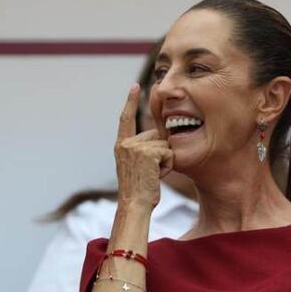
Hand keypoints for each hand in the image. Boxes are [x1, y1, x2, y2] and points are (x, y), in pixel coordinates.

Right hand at [115, 84, 172, 207]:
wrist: (134, 205)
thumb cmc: (139, 190)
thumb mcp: (137, 166)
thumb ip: (143, 149)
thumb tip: (161, 135)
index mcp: (121, 145)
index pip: (126, 118)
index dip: (131, 101)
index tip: (136, 86)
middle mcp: (126, 143)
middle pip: (156, 135)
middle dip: (161, 152)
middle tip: (151, 173)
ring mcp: (136, 147)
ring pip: (165, 145)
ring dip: (166, 162)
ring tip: (153, 176)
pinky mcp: (147, 153)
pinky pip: (169, 153)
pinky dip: (169, 166)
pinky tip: (158, 177)